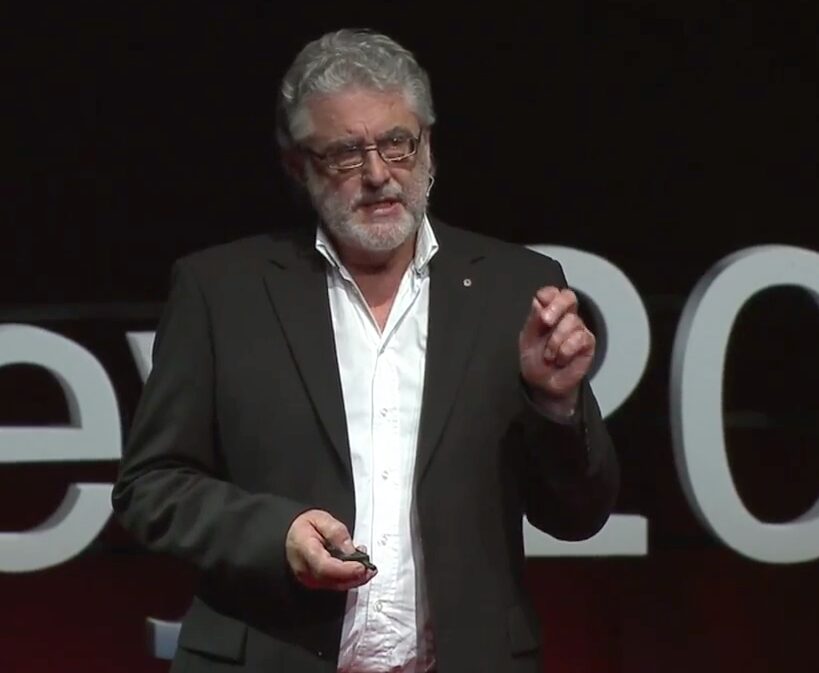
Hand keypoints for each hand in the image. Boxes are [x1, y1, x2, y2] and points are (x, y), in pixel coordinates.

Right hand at [285, 509, 375, 590]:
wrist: (291, 535)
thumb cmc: (304, 527)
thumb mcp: (320, 519)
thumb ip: (336, 532)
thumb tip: (350, 550)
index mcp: (304, 551)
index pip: (325, 567)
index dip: (346, 570)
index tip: (361, 566)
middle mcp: (306, 570)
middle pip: (333, 581)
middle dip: (355, 576)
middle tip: (371, 568)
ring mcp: (310, 580)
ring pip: (336, 585)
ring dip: (355, 578)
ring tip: (367, 567)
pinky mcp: (317, 583)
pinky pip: (335, 584)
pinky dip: (349, 578)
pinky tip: (357, 569)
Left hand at [518, 287, 594, 414]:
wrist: (544, 385)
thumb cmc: (535, 361)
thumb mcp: (527, 339)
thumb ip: (533, 320)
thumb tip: (539, 302)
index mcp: (548, 313)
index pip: (552, 293)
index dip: (548, 295)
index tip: (540, 304)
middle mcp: (564, 317)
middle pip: (569, 296)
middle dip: (556, 307)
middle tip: (545, 322)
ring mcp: (577, 329)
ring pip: (572, 321)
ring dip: (555, 341)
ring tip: (549, 355)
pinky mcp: (587, 343)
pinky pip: (580, 338)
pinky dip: (566, 350)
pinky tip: (561, 359)